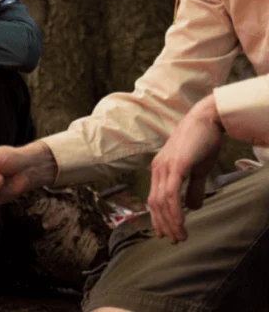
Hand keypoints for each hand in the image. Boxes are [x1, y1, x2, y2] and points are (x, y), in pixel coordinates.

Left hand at [147, 95, 223, 243]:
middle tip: (173, 240)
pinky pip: (171, 193)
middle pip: (154, 203)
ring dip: (170, 221)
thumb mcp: (197, 169)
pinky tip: (180, 222)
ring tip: (179, 236)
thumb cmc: (202, 142)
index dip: (158, 217)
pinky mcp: (176, 165)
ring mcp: (165, 166)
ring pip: (161, 201)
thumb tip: (193, 207)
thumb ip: (192, 188)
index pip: (154, 199)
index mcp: (159, 169)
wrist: (207, 119)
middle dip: (163, 224)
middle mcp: (158, 169)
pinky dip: (174, 210)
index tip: (165, 233)